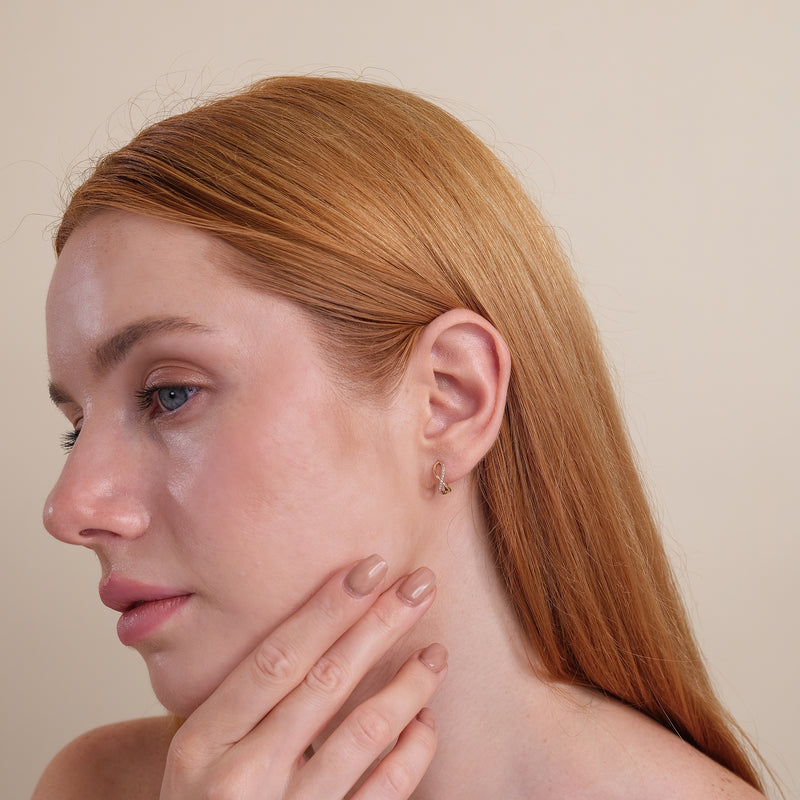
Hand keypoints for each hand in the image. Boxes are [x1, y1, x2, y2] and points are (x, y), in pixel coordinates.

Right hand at [159, 556, 446, 798]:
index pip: (277, 658)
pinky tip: (424, 721)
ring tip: (435, 653)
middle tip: (420, 585)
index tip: (371, 568)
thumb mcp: (198, 753)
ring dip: (408, 683)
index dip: (328, 608)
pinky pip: (386, 790)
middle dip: (379, 624)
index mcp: (203, 742)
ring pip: (364, 731)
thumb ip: (242, 700)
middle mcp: (242, 776)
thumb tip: (317, 623)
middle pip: (326, 681)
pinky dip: (414, 750)